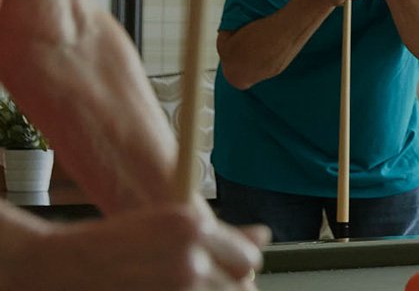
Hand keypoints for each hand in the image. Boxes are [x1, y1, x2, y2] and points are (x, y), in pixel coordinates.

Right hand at [7, 202, 269, 289]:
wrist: (64, 265)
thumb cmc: (118, 242)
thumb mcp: (169, 224)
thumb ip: (221, 235)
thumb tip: (265, 235)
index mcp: (193, 226)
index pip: (248, 259)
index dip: (239, 267)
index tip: (228, 270)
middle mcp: (190, 258)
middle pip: (242, 288)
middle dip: (228, 287)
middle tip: (204, 283)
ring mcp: (179, 286)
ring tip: (181, 285)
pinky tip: (170, 290)